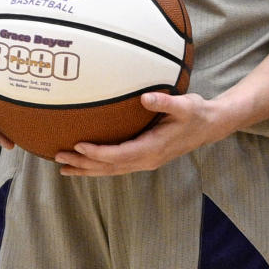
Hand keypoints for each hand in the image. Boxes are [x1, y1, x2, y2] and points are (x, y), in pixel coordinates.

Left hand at [54, 90, 235, 175]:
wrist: (210, 126)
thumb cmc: (197, 113)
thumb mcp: (185, 105)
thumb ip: (165, 103)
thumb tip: (145, 98)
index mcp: (153, 148)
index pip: (119, 154)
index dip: (98, 152)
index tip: (79, 145)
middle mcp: (147, 159)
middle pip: (109, 167)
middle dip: (83, 164)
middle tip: (58, 157)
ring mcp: (145, 161)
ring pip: (111, 170)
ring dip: (87, 169)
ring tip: (63, 167)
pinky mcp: (145, 159)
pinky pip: (117, 166)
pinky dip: (98, 167)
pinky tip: (85, 164)